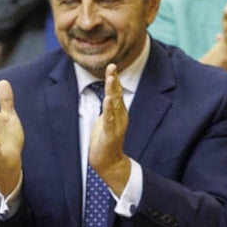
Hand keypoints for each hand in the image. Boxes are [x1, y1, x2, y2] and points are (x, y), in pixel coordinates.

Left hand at [88, 64, 130, 192]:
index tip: (112, 65)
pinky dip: (108, 110)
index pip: (116, 92)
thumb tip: (109, 94)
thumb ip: (109, 107)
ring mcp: (116, 124)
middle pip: (116, 94)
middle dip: (114, 80)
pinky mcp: (110, 134)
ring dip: (112, 91)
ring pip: (114, 104)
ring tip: (111, 79)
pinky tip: (107, 101)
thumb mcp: (107, 118)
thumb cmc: (105, 139)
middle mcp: (120, 115)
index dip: (114, 79)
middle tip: (112, 66)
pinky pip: (109, 120)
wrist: (108, 161)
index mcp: (118, 111)